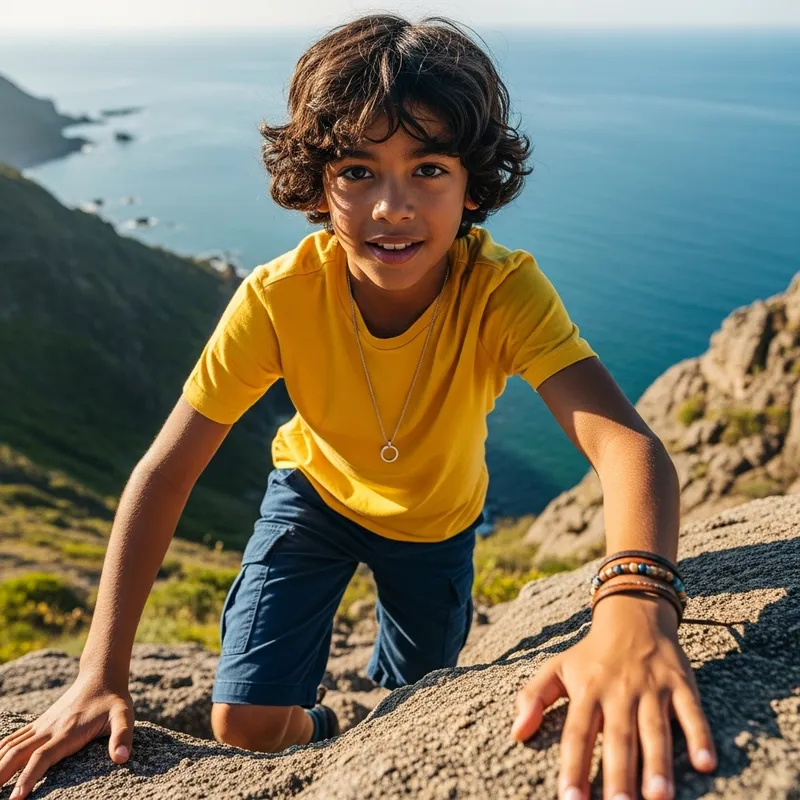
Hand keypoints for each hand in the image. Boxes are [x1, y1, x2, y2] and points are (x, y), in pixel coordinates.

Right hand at [0, 670, 133, 798]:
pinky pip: (14, 737)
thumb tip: (122, 759)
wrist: (101, 675)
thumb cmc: (113, 699)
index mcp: (68, 732)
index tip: (16, 798)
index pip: (42, 757)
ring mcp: (42, 725)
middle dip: (1, 776)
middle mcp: (49, 729)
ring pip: (11, 746)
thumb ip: (123, 736)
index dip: (28, 777)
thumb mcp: (124, 715)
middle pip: (17, 754)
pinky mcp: (39, 723)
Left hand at [510, 592, 716, 799]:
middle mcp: (618, 691)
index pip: (577, 733)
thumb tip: (515, 733)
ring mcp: (651, 687)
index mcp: (587, 691)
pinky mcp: (681, 683)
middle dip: (619, 774)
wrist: (632, 615)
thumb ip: (533, 697)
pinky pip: (692, 712)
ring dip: (658, 764)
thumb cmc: (591, 654)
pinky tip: (706, 763)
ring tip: (659, 798)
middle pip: (618, 737)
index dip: (573, 767)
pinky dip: (700, 735)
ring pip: (655, 728)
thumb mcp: (556, 668)